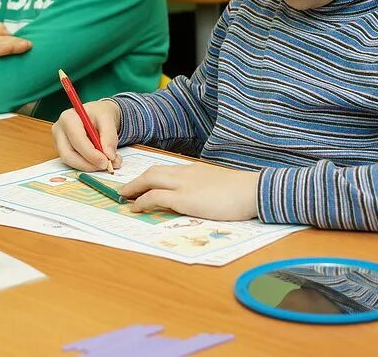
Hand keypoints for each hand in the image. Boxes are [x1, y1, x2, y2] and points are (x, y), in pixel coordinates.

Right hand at [52, 100, 121, 170]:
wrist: (98, 116)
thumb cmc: (100, 114)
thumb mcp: (108, 119)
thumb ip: (110, 137)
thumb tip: (109, 156)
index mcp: (68, 118)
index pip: (76, 139)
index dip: (91, 153)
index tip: (105, 161)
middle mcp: (59, 130)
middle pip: (68, 154)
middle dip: (88, 164)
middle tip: (105, 166)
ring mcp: (59, 142)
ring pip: (70, 162)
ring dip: (88, 166)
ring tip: (105, 163)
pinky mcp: (62, 151)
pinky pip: (73, 163)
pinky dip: (87, 166)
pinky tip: (98, 161)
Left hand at [119, 163, 259, 220]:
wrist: (253, 191)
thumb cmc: (241, 192)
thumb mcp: (218, 185)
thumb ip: (204, 188)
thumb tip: (198, 198)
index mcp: (194, 170)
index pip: (166, 170)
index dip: (150, 177)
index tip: (142, 184)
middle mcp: (185, 173)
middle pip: (153, 172)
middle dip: (136, 181)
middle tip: (125, 190)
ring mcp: (184, 184)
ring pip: (150, 180)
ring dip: (134, 188)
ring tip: (125, 197)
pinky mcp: (184, 198)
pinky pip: (155, 197)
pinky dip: (142, 201)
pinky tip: (136, 207)